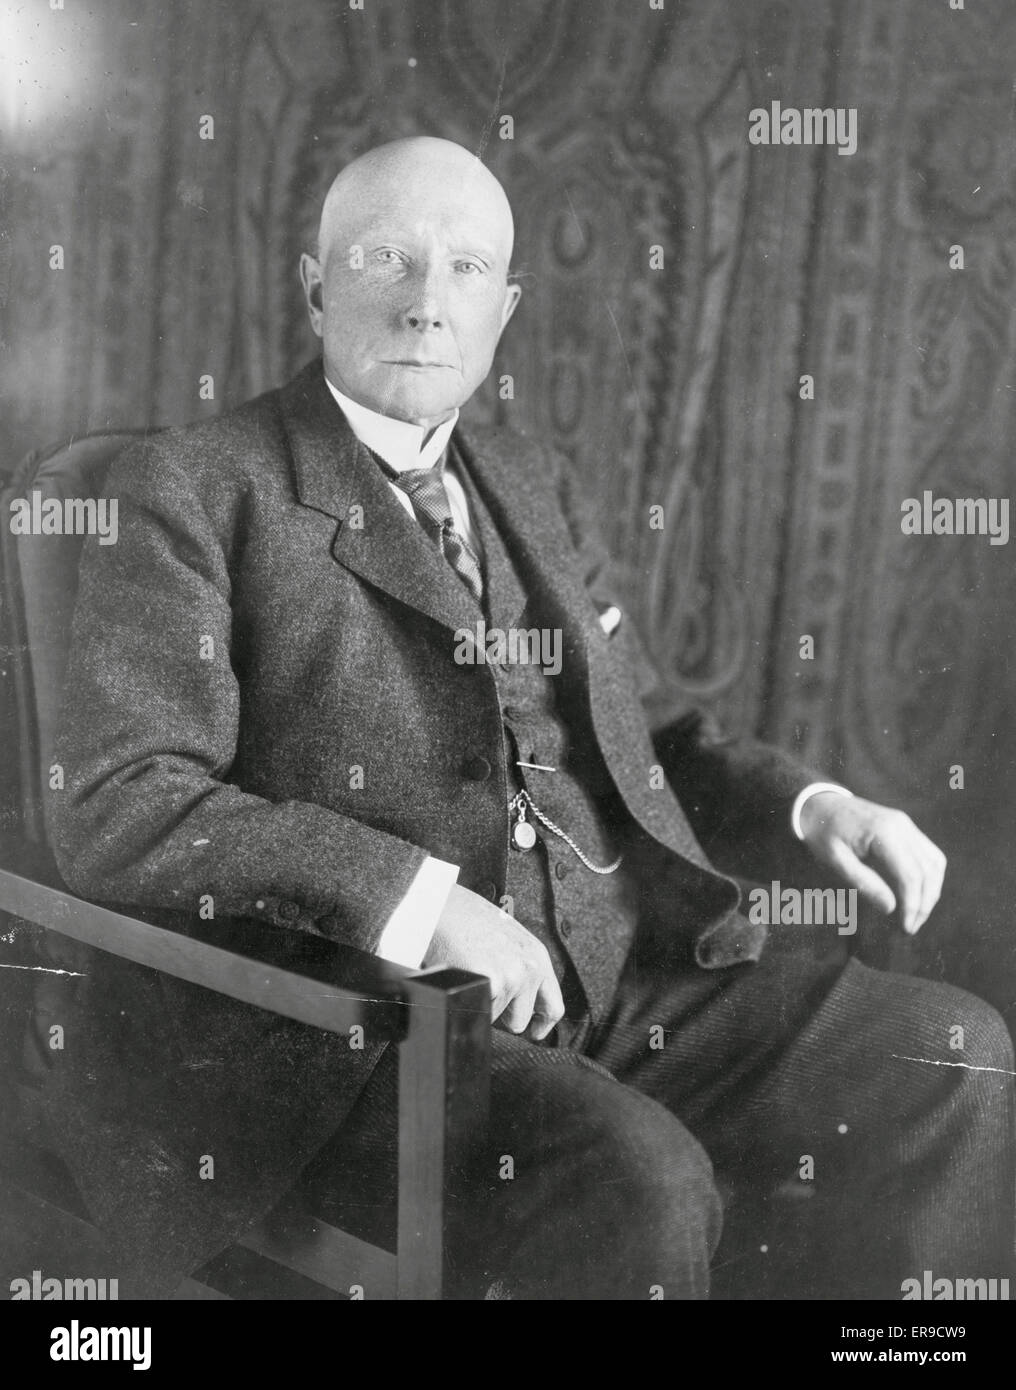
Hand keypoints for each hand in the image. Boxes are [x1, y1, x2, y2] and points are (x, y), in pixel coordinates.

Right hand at [425, 884, 564, 1040]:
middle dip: (500, 1016)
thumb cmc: (465, 920)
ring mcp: (512, 976)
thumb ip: (519, 967)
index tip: (533, 1033)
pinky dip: (467, 1003)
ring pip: (496, 1020)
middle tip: (483, 992)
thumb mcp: (506, 940)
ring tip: (469, 977)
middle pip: (520, 1020)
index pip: (553, 1006)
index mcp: (536, 956)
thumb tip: (520, 1000)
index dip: (541, 1025)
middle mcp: (530, 967)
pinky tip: (461, 979)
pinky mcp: (492, 982)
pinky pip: (480, 1013)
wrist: (440, 905)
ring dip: (481, 1007)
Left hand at [799, 792, 946, 933]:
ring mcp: (907, 825)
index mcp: (883, 833)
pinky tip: (919, 895)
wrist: (820, 804)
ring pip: (935, 863)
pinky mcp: (907, 828)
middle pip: (928, 871)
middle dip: (924, 904)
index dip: (912, 905)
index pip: (910, 875)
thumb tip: (891, 909)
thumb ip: (863, 883)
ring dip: (931, 892)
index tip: (906, 928)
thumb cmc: (823, 833)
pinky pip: (929, 854)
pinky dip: (930, 877)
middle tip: (910, 928)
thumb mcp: (834, 861)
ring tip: (916, 916)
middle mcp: (902, 826)